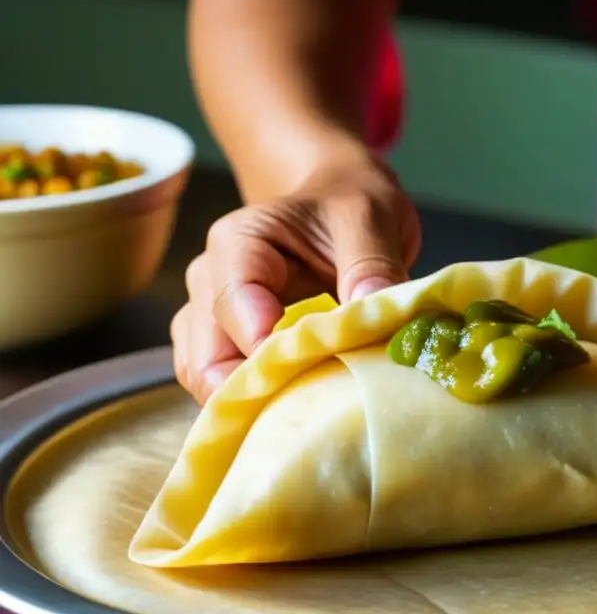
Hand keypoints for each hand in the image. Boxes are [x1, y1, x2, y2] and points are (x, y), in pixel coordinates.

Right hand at [171, 156, 420, 404]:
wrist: (340, 203)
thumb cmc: (347, 205)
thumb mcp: (368, 216)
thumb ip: (369, 262)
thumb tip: (371, 312)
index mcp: (237, 243)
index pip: (233, 305)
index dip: (267, 348)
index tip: (315, 368)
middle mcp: (210, 283)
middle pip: (209, 357)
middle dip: (261, 389)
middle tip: (321, 406)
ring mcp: (212, 320)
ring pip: (209, 381)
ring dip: (257, 404)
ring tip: (316, 410)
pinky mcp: (228, 349)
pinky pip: (228, 391)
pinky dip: (261, 406)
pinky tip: (305, 408)